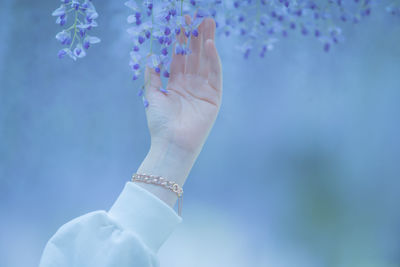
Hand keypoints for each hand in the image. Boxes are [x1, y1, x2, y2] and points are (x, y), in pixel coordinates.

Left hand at [135, 16, 221, 206]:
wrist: (172, 144)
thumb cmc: (160, 124)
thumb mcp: (153, 96)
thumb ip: (153, 77)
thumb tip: (149, 58)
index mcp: (176, 84)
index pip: (179, 57)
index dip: (180, 40)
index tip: (180, 22)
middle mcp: (191, 84)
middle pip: (194, 55)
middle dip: (196, 36)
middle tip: (198, 16)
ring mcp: (203, 89)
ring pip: (206, 61)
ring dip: (207, 42)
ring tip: (208, 22)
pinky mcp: (214, 97)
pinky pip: (214, 75)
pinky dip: (213, 60)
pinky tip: (210, 45)